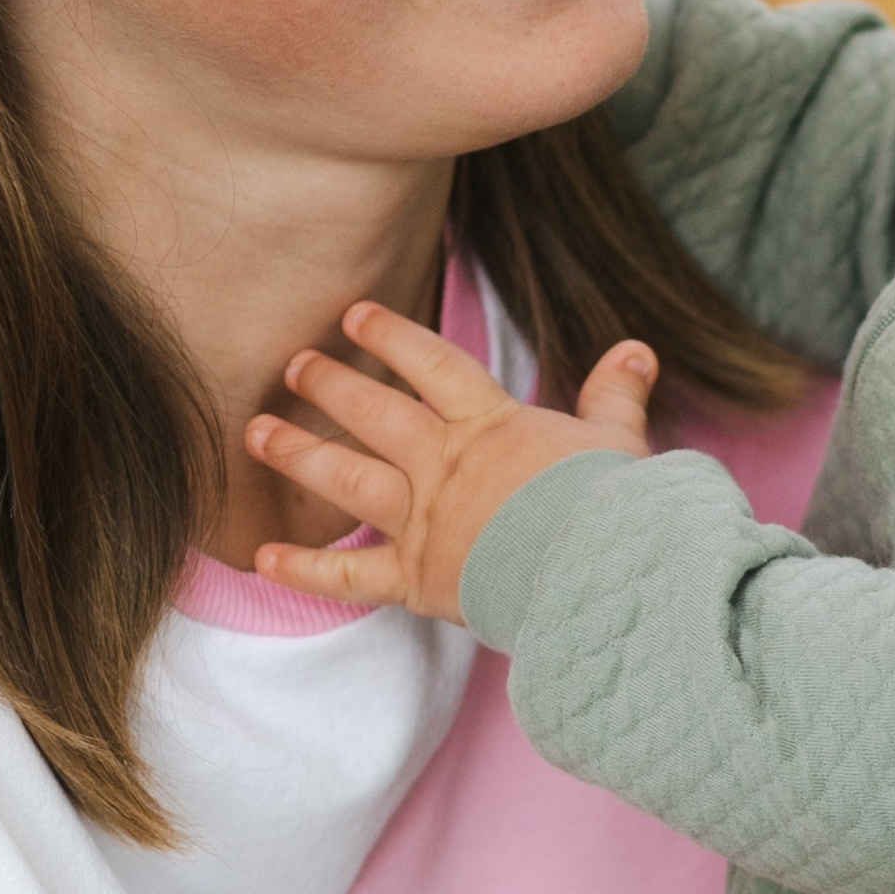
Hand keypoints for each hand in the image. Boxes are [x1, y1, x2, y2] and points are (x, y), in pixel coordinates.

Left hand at [244, 303, 655, 619]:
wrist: (602, 572)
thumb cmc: (616, 507)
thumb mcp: (619, 439)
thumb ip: (616, 395)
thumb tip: (637, 351)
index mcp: (491, 426)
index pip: (431, 365)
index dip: (391, 335)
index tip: (355, 314)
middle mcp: (446, 465)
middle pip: (375, 413)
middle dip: (330, 385)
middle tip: (294, 366)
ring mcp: (425, 521)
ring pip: (348, 478)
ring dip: (298, 454)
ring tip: (257, 432)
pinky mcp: (416, 579)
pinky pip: (347, 575)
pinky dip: (303, 569)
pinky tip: (262, 555)